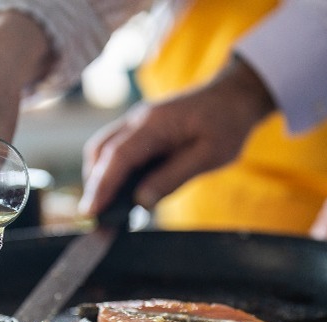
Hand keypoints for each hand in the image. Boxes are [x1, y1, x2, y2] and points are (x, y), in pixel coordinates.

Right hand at [78, 56, 274, 216]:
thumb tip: (141, 201)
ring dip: (100, 179)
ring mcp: (137, 122)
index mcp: (155, 124)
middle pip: (101, 152)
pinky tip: (120, 192)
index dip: (102, 186)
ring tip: (106, 210)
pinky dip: (111, 171)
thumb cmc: (226, 125)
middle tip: (96, 220)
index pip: (118, 156)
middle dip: (95, 186)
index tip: (91, 213)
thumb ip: (173, 178)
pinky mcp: (141, 130)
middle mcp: (138, 120)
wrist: (234, 96)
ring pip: (103, 150)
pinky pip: (116, 149)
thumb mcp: (209, 156)